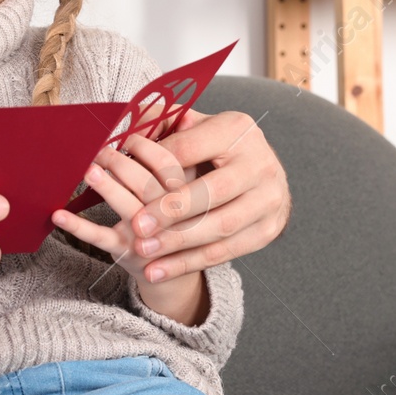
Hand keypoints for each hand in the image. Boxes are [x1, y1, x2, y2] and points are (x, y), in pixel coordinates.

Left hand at [51, 133, 206, 324]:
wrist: (172, 266)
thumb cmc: (174, 211)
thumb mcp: (186, 180)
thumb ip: (177, 146)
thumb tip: (161, 108)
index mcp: (187, 191)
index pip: (170, 166)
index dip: (146, 147)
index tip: (127, 134)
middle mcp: (173, 216)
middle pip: (147, 185)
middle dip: (121, 162)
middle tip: (100, 149)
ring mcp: (150, 236)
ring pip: (129, 209)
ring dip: (106, 188)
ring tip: (88, 170)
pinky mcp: (128, 253)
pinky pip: (101, 237)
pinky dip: (78, 226)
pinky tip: (59, 214)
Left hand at [121, 109, 289, 282]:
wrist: (264, 173)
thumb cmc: (216, 147)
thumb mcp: (195, 126)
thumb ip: (162, 124)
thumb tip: (126, 126)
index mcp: (237, 130)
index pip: (192, 148)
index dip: (158, 165)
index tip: (129, 184)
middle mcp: (260, 164)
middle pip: (213, 191)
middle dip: (172, 211)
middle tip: (138, 227)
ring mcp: (269, 200)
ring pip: (221, 226)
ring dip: (178, 243)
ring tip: (143, 251)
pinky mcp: (268, 230)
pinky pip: (226, 252)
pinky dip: (189, 263)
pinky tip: (158, 270)